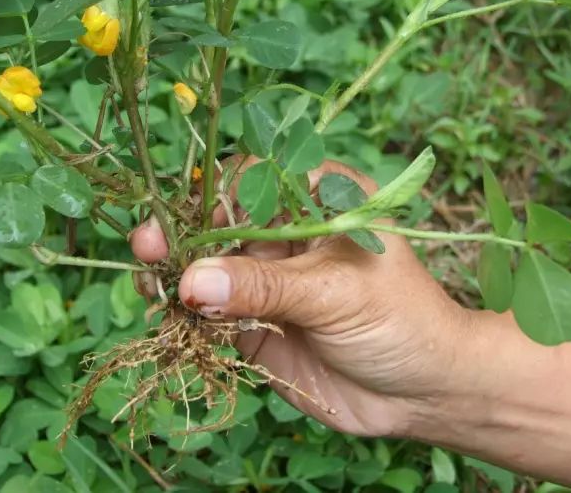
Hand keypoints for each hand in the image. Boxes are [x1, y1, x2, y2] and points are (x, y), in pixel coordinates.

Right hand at [130, 159, 469, 437]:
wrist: (425, 394)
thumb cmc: (402, 321)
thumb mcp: (335, 293)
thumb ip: (264, 286)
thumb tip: (193, 280)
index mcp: (318, 198)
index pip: (254, 177)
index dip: (216, 193)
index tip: (190, 218)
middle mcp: (286, 232)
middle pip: (219, 220)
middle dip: (181, 231)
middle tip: (147, 245)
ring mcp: (267, 278)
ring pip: (206, 265)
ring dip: (173, 270)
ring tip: (146, 277)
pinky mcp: (253, 324)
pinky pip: (208, 312)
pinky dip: (182, 310)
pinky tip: (160, 308)